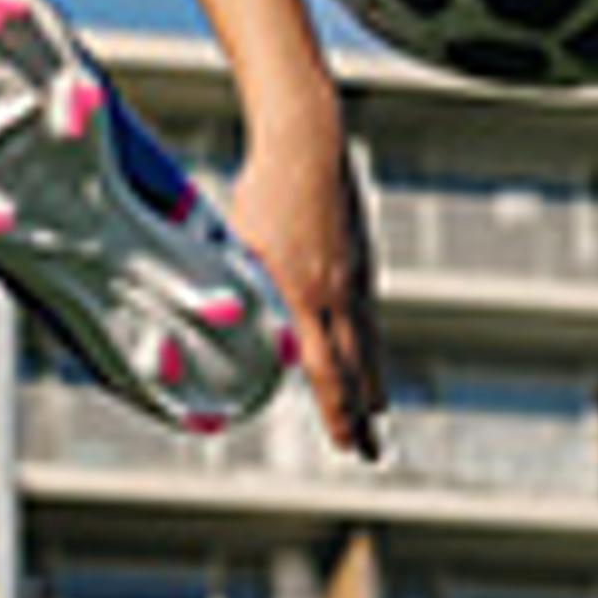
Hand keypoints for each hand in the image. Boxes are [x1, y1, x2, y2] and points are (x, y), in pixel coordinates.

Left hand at [222, 116, 385, 460]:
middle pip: (355, 367)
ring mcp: (356, 277)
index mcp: (304, 294)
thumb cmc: (263, 190)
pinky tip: (368, 358)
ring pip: (368, 343)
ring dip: (371, 383)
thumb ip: (234, 290)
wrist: (310, 143)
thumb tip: (221, 328)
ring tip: (376, 416)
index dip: (335, 411)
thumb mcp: (235, 244)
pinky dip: (370, 346)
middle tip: (369, 453)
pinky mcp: (362, 262)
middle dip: (361, 414)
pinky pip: (368, 316)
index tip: (345, 444)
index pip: (323, 369)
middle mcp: (339, 292)